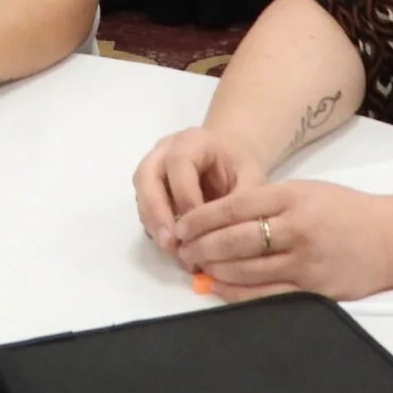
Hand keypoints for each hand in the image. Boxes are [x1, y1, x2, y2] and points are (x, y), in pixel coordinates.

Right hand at [132, 127, 263, 250]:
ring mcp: (152, 167)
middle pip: (147, 177)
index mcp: (192, 141)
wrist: (228, 158)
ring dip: (153, 225)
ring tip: (174, 251)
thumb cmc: (240, 166)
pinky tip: (174, 247)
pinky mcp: (148, 188)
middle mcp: (164, 150)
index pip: (179, 164)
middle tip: (172, 244)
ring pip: (141, 194)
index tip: (201, 226)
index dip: (186, 196)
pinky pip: (144, 207)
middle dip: (157, 213)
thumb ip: (241, 201)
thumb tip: (229, 235)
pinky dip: (155, 229)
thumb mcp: (251, 177)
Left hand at [170, 179, 392, 301]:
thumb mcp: (306, 192)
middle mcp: (299, 228)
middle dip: (202, 246)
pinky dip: (238, 293)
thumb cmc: (345, 211)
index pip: (235, 206)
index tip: (182, 225)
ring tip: (196, 268)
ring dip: (215, 270)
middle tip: (181, 250)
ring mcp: (307, 262)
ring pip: (247, 270)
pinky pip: (267, 294)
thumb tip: (218, 219)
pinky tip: (221, 287)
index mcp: (293, 196)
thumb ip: (267, 202)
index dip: (202, 218)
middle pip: (236, 240)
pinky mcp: (315, 290)